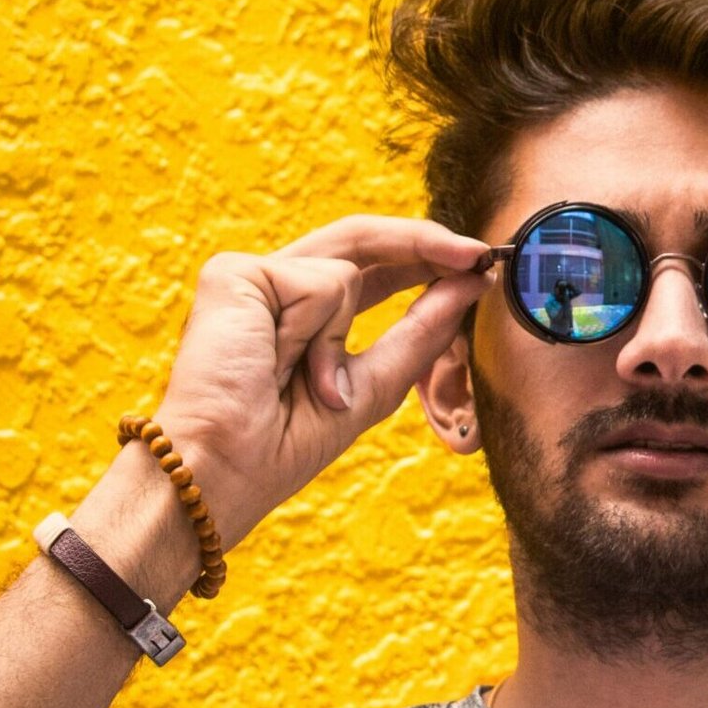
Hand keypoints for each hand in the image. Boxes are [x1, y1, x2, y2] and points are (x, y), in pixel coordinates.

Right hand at [150, 215, 494, 551]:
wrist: (229, 466)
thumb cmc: (288, 442)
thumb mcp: (374, 385)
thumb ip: (421, 332)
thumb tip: (470, 282)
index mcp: (305, 315)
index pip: (373, 269)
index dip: (425, 260)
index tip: (479, 266)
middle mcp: (277, 288)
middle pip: (362, 241)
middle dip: (425, 244)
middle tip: (478, 255)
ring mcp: (253, 277)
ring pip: (346, 269)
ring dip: (339, 340)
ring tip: (305, 384)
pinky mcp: (235, 272)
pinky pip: (319, 281)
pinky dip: (315, 332)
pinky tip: (277, 362)